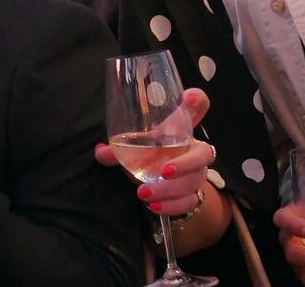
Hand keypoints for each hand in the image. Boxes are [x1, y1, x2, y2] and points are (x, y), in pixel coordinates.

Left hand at [95, 88, 212, 215]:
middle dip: (186, 163)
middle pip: (203, 154)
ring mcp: (197, 174)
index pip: (198, 109)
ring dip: (169, 190)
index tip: (190, 97)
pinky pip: (188, 202)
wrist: (169, 183)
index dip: (198, 102)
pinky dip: (171, 206)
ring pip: (193, 182)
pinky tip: (153, 206)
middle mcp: (193, 150)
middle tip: (164, 170)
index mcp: (182, 129)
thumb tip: (100, 151)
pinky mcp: (193, 194)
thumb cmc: (153, 154)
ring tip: (143, 193)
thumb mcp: (138, 147)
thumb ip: (120, 148)